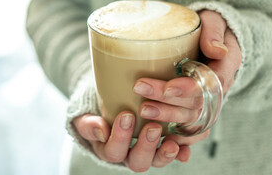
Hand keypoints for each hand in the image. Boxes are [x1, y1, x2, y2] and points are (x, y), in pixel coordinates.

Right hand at [73, 112, 208, 171]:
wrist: (112, 110)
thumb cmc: (97, 114)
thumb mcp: (86, 118)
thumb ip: (89, 125)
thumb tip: (101, 130)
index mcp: (110, 150)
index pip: (113, 151)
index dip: (120, 137)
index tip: (126, 115)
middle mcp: (129, 155)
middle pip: (138, 161)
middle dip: (146, 145)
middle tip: (152, 126)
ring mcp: (148, 153)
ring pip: (157, 160)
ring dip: (166, 153)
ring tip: (172, 142)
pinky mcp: (162, 146)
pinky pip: (174, 154)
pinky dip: (181, 153)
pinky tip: (185, 148)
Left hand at [131, 9, 240, 158]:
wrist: (212, 39)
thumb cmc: (210, 26)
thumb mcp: (215, 21)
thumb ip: (214, 32)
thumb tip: (215, 50)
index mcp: (225, 67)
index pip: (211, 83)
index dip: (190, 89)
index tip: (168, 87)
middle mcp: (218, 89)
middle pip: (196, 103)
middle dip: (168, 101)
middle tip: (140, 89)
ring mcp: (206, 101)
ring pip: (191, 118)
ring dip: (167, 118)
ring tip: (142, 111)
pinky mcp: (194, 106)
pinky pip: (190, 128)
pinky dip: (178, 137)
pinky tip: (160, 138)